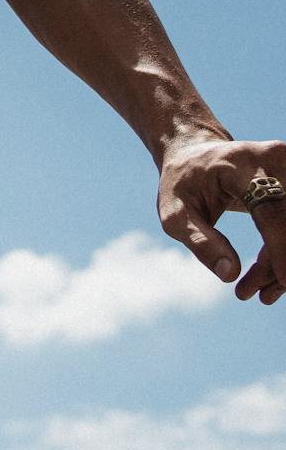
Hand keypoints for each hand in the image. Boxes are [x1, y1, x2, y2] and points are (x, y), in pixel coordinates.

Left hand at [158, 136, 285, 304]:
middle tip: (258, 296)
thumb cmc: (182, 185)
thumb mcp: (174, 214)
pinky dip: (285, 251)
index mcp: (241, 166)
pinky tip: (272, 278)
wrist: (196, 154)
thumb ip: (200, 241)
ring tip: (261, 292)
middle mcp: (274, 159)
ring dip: (283, 261)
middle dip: (279, 263)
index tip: (284, 280)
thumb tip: (229, 275)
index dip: (282, 248)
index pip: (272, 210)